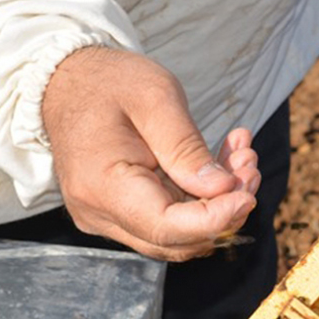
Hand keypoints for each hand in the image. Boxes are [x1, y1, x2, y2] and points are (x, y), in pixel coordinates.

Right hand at [41, 46, 259, 260]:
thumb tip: (222, 190)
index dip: (216, 219)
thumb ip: (187, 148)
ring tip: (241, 156)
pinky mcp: (120, 211)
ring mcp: (108, 216)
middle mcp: (100, 213)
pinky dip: (202, 195)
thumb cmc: (108, 81)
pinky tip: (223, 160)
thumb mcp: (156, 98)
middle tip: (250, 163)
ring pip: (179, 232)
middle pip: (177, 239)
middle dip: (225, 209)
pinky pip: (170, 217)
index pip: (167, 228)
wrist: (69, 80)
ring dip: (218, 202)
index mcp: (102, 186)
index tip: (248, 193)